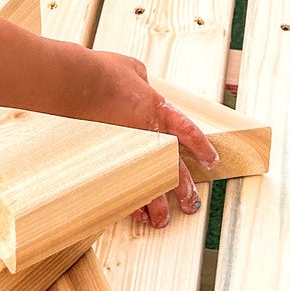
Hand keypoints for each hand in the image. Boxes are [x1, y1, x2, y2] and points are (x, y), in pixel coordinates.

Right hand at [86, 52, 219, 228]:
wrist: (78, 84)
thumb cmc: (104, 73)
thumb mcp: (134, 70)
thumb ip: (144, 83)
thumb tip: (142, 86)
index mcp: (161, 111)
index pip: (191, 134)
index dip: (203, 149)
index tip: (211, 161)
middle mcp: (151, 135)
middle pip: (176, 170)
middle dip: (185, 190)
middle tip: (190, 203)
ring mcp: (131, 150)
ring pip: (152, 187)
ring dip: (159, 206)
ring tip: (162, 220)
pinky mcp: (111, 159)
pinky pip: (126, 186)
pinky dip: (130, 200)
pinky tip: (134, 212)